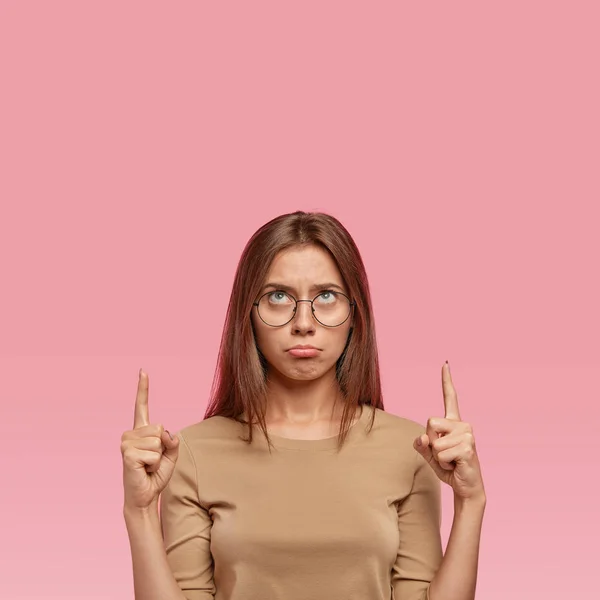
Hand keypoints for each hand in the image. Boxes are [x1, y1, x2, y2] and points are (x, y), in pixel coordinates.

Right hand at [120, 369, 179, 509]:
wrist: (145, 496)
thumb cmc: (156, 475)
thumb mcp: (171, 454)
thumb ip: (172, 440)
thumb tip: (165, 432)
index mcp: (141, 430)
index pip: (141, 405)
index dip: (143, 388)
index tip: (143, 371)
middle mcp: (130, 433)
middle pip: (160, 428)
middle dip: (163, 447)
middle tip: (152, 461)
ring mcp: (126, 443)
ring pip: (158, 441)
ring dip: (159, 457)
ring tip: (148, 466)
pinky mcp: (127, 454)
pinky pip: (154, 453)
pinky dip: (155, 464)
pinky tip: (144, 470)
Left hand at [413, 362, 485, 501]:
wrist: (466, 487)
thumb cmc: (449, 467)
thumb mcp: (429, 455)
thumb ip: (422, 444)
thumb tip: (423, 438)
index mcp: (453, 422)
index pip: (450, 397)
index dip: (446, 380)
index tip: (445, 363)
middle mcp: (463, 424)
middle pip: (430, 422)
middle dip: (431, 442)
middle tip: (445, 454)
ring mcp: (467, 434)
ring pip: (434, 442)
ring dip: (437, 456)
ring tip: (451, 460)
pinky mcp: (468, 447)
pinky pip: (440, 453)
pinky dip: (443, 463)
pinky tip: (456, 465)